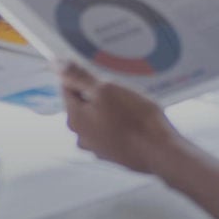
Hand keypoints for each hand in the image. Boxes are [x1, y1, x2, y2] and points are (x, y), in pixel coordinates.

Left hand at [59, 63, 177, 174]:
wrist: (160, 151)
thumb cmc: (135, 121)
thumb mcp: (106, 89)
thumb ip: (78, 77)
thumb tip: (57, 65)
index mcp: (75, 119)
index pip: (67, 88)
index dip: (82, 76)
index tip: (99, 74)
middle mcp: (82, 136)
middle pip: (83, 104)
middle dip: (98, 93)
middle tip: (119, 89)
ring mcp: (98, 147)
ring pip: (98, 117)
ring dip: (110, 109)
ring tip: (130, 104)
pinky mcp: (114, 153)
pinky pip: (111, 130)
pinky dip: (120, 123)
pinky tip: (135, 120)